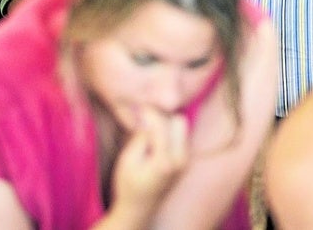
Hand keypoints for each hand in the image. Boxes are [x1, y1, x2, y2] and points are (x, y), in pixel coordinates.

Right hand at [109, 107, 188, 224]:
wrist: (140, 208)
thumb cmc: (128, 185)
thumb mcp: (127, 160)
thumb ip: (140, 137)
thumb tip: (147, 114)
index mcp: (165, 161)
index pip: (162, 125)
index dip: (149, 112)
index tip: (139, 105)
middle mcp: (181, 160)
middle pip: (178, 121)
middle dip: (162, 115)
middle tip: (145, 116)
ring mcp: (186, 160)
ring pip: (181, 126)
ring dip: (166, 122)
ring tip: (147, 126)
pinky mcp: (186, 159)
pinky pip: (181, 134)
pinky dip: (169, 130)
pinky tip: (154, 135)